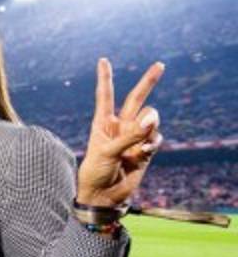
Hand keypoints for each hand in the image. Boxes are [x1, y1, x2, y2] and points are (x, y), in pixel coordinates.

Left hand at [76, 58, 163, 206]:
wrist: (103, 196)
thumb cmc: (96, 173)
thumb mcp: (107, 151)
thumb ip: (130, 135)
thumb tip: (153, 119)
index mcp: (102, 123)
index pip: (105, 96)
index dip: (105, 78)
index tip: (103, 60)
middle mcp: (119, 126)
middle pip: (136, 99)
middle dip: (148, 82)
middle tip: (160, 64)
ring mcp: (134, 137)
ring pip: (151, 118)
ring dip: (149, 125)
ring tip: (139, 144)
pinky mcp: (146, 149)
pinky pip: (156, 137)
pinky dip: (152, 142)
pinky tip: (143, 153)